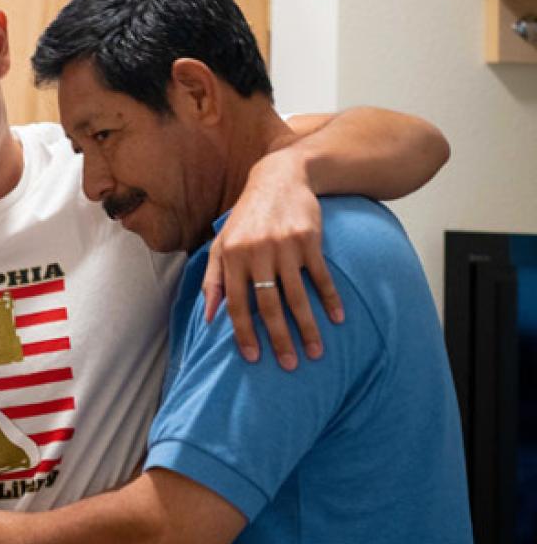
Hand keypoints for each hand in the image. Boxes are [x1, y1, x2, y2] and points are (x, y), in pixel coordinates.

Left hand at [202, 150, 343, 370]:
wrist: (279, 178)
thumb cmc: (246, 218)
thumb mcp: (221, 243)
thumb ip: (212, 279)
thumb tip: (208, 317)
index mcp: (232, 257)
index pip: (237, 305)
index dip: (244, 333)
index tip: (254, 358)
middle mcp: (256, 253)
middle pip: (269, 305)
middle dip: (279, 339)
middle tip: (290, 365)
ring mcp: (284, 247)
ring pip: (297, 296)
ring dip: (308, 327)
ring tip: (316, 351)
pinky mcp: (309, 240)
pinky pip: (321, 276)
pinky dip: (330, 299)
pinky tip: (337, 319)